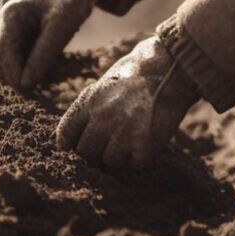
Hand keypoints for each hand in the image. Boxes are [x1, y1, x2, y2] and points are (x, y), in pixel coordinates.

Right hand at [0, 0, 110, 87]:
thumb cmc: (70, 2)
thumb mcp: (62, 26)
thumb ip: (43, 54)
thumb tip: (26, 83)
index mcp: (11, 14)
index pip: (0, 49)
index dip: (10, 71)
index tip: (26, 89)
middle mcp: (4, 21)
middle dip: (9, 74)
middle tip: (30, 92)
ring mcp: (8, 28)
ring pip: (0, 58)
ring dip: (13, 73)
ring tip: (34, 87)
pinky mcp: (17, 36)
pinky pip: (12, 57)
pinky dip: (21, 69)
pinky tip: (37, 75)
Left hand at [57, 36, 200, 170]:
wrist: (169, 70)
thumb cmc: (136, 77)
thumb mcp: (103, 86)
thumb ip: (88, 110)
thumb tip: (74, 138)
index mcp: (89, 103)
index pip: (65, 135)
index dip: (69, 145)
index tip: (75, 148)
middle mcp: (103, 119)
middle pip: (85, 154)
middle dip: (94, 154)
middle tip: (105, 148)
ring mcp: (124, 133)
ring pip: (109, 163)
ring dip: (117, 157)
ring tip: (127, 143)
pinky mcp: (145, 145)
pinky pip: (133, 165)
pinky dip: (137, 159)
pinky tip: (142, 144)